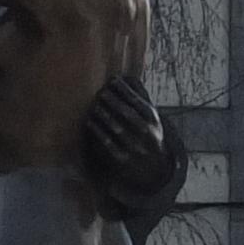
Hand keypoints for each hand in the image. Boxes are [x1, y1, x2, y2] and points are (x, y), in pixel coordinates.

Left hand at [86, 76, 171, 199]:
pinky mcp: (123, 159)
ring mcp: (134, 147)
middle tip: (101, 93)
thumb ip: (140, 98)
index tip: (113, 81)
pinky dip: (98, 132)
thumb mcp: (150, 117)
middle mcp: (146, 133)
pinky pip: (109, 144)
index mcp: (152, 119)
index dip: (125, 90)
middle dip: (114, 101)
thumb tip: (127, 76)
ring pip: (118, 128)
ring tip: (95, 106)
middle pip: (128, 114)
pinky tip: (90, 122)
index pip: (138, 101)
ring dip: (104, 116)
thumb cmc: (148, 135)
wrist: (154, 168)